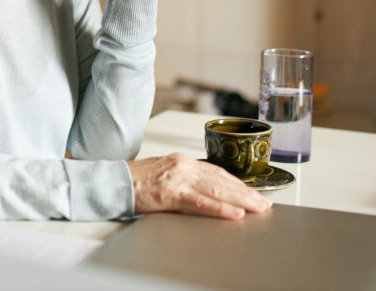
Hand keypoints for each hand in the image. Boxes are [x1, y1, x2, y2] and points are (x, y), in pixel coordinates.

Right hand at [128, 153, 272, 218]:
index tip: (253, 193)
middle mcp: (183, 166)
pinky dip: (219, 208)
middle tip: (264, 203)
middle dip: (246, 192)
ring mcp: (177, 178)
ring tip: (257, 208)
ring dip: (240, 200)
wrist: (111, 182)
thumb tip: (206, 192)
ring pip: (216, 190)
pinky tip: (234, 213)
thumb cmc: (134, 181)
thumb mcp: (163, 174)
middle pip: (222, 180)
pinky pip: (200, 202)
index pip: (217, 172)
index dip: (238, 184)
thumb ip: (184, 180)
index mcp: (181, 161)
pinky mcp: (170, 193)